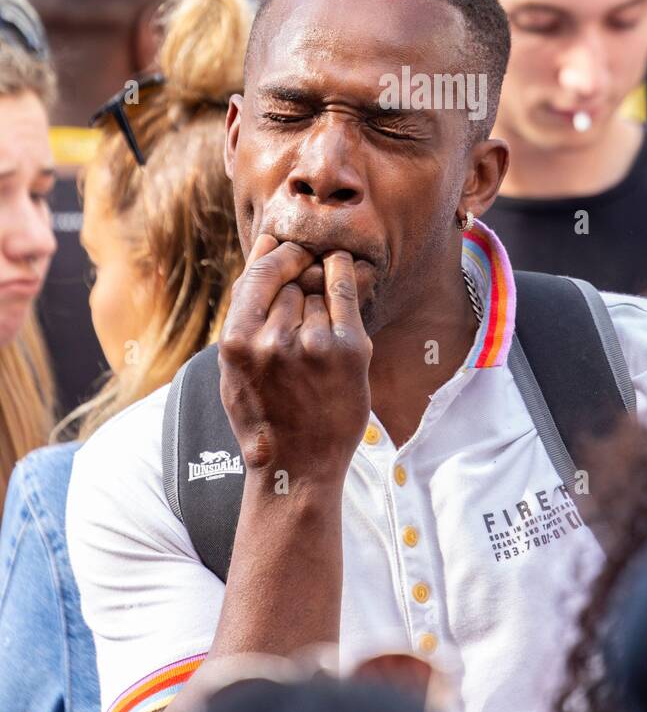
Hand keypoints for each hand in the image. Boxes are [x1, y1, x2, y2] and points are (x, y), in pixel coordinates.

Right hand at [218, 234, 372, 480]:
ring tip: (315, 327)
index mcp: (237, 343)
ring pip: (316, 291)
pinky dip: (344, 273)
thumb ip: (245, 308)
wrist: (297, 466)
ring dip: (317, 295)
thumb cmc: (262, 412)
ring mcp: (314, 345)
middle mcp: (274, 341)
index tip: (286, 248)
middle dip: (297, 284)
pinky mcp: (349, 350)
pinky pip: (345, 293)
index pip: (259, 275)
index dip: (276, 255)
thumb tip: (267, 244)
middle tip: (302, 305)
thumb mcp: (233, 365)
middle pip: (291, 282)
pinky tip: (342, 266)